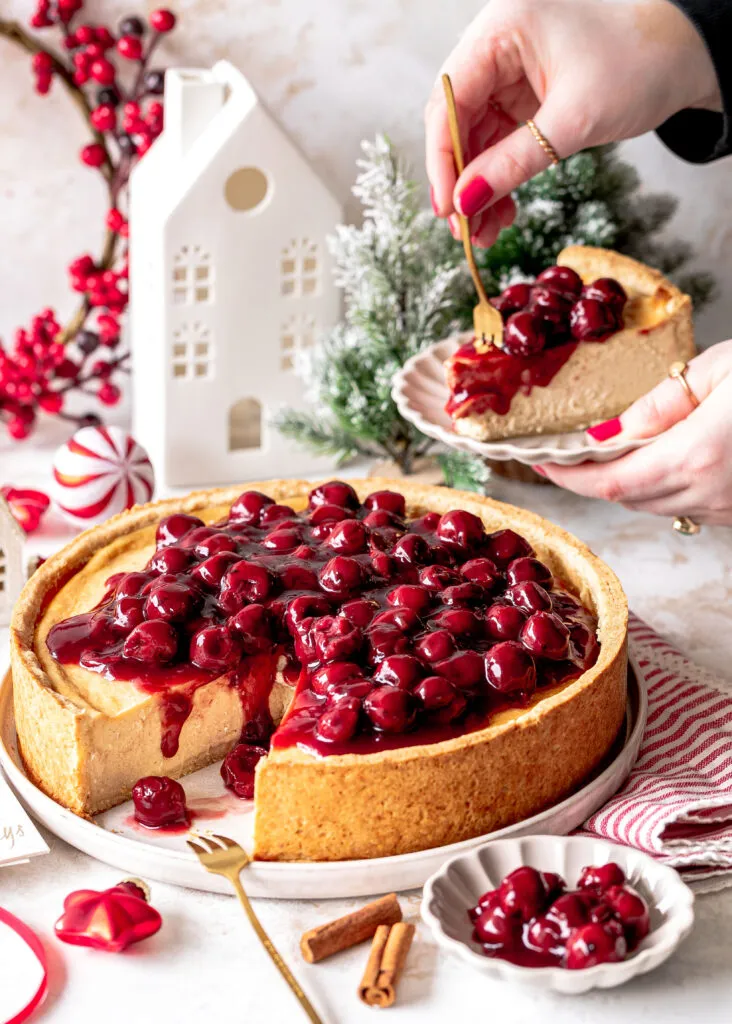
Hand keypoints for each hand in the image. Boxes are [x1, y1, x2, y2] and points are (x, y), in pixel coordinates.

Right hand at [425, 0, 719, 245]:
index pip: (449, 98)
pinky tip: (502, 212)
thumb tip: (466, 203)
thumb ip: (513, 163)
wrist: (685, 56)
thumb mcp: (573, 121)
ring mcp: (508, 70)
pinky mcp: (522, 94)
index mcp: (503, 28)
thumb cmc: (640, 65)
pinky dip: (498, 178)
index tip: (447, 208)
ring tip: (485, 234)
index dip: (442, 158)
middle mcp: (498, 44)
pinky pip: (497, 142)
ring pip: (475, 138)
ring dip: (478, 188)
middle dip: (460, 179)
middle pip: (456, 121)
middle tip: (464, 230)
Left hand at [536, 342, 731, 525]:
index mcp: (696, 454)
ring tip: (610, 454)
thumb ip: (660, 404)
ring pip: (655, 506)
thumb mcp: (720, 368)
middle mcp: (708, 492)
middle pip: (627, 498)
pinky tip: (660, 460)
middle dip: (591, 478)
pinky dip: (663, 487)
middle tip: (563, 456)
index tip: (541, 462)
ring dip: (629, 483)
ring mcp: (725, 508)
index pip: (611, 481)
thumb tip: (607, 434)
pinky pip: (685, 507)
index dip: (569, 477)